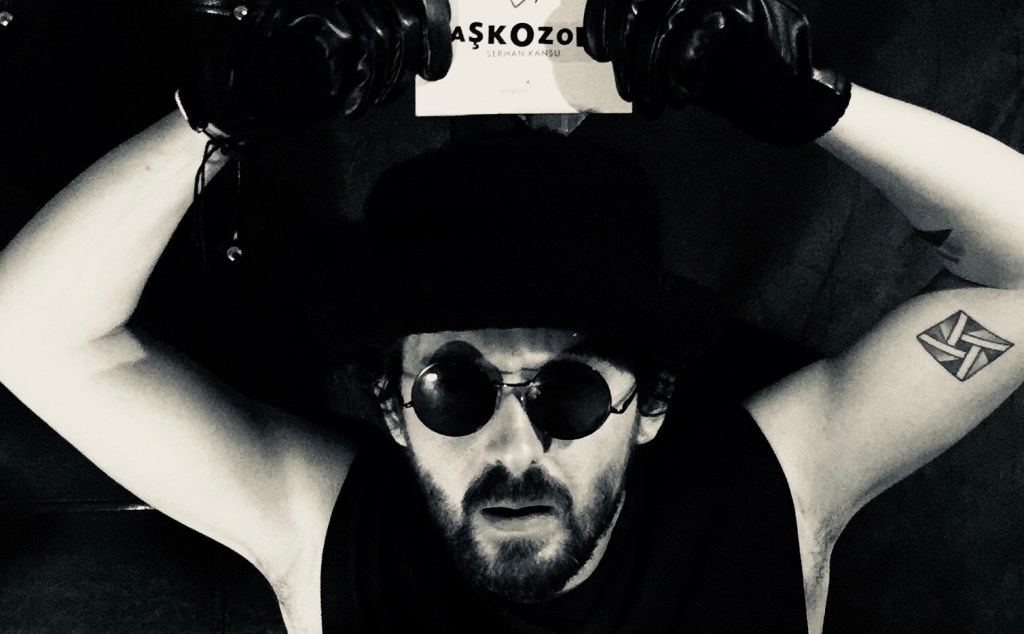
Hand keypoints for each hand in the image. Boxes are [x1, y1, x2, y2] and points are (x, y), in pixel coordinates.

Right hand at [176, 0, 452, 140]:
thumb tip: (429, 59)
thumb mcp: (356, 46)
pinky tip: (336, 96)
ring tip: (359, 108)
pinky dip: (343, 79)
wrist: (250, 70)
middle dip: (399, 70)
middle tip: (387, 99)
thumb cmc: (311, 61)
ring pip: (374, 38)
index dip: (432, 34)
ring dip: (372, 84)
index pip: (414, 4)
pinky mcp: (301, 8)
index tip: (435, 71)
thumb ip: (389, 41)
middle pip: (399, 21)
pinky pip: (341, 46)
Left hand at [583, 0, 849, 144]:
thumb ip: (638, 45)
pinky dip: (682, 66)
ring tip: (652, 106)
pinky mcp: (741, 7)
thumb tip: (601, 52)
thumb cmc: (718, 72)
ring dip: (649, 69)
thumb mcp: (667, 55)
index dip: (601, 17)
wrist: (776, 92)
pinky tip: (681, 94)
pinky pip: (698, 29)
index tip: (599, 54)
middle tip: (631, 97)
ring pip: (662, 17)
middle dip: (626, 56)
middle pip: (634, 2)